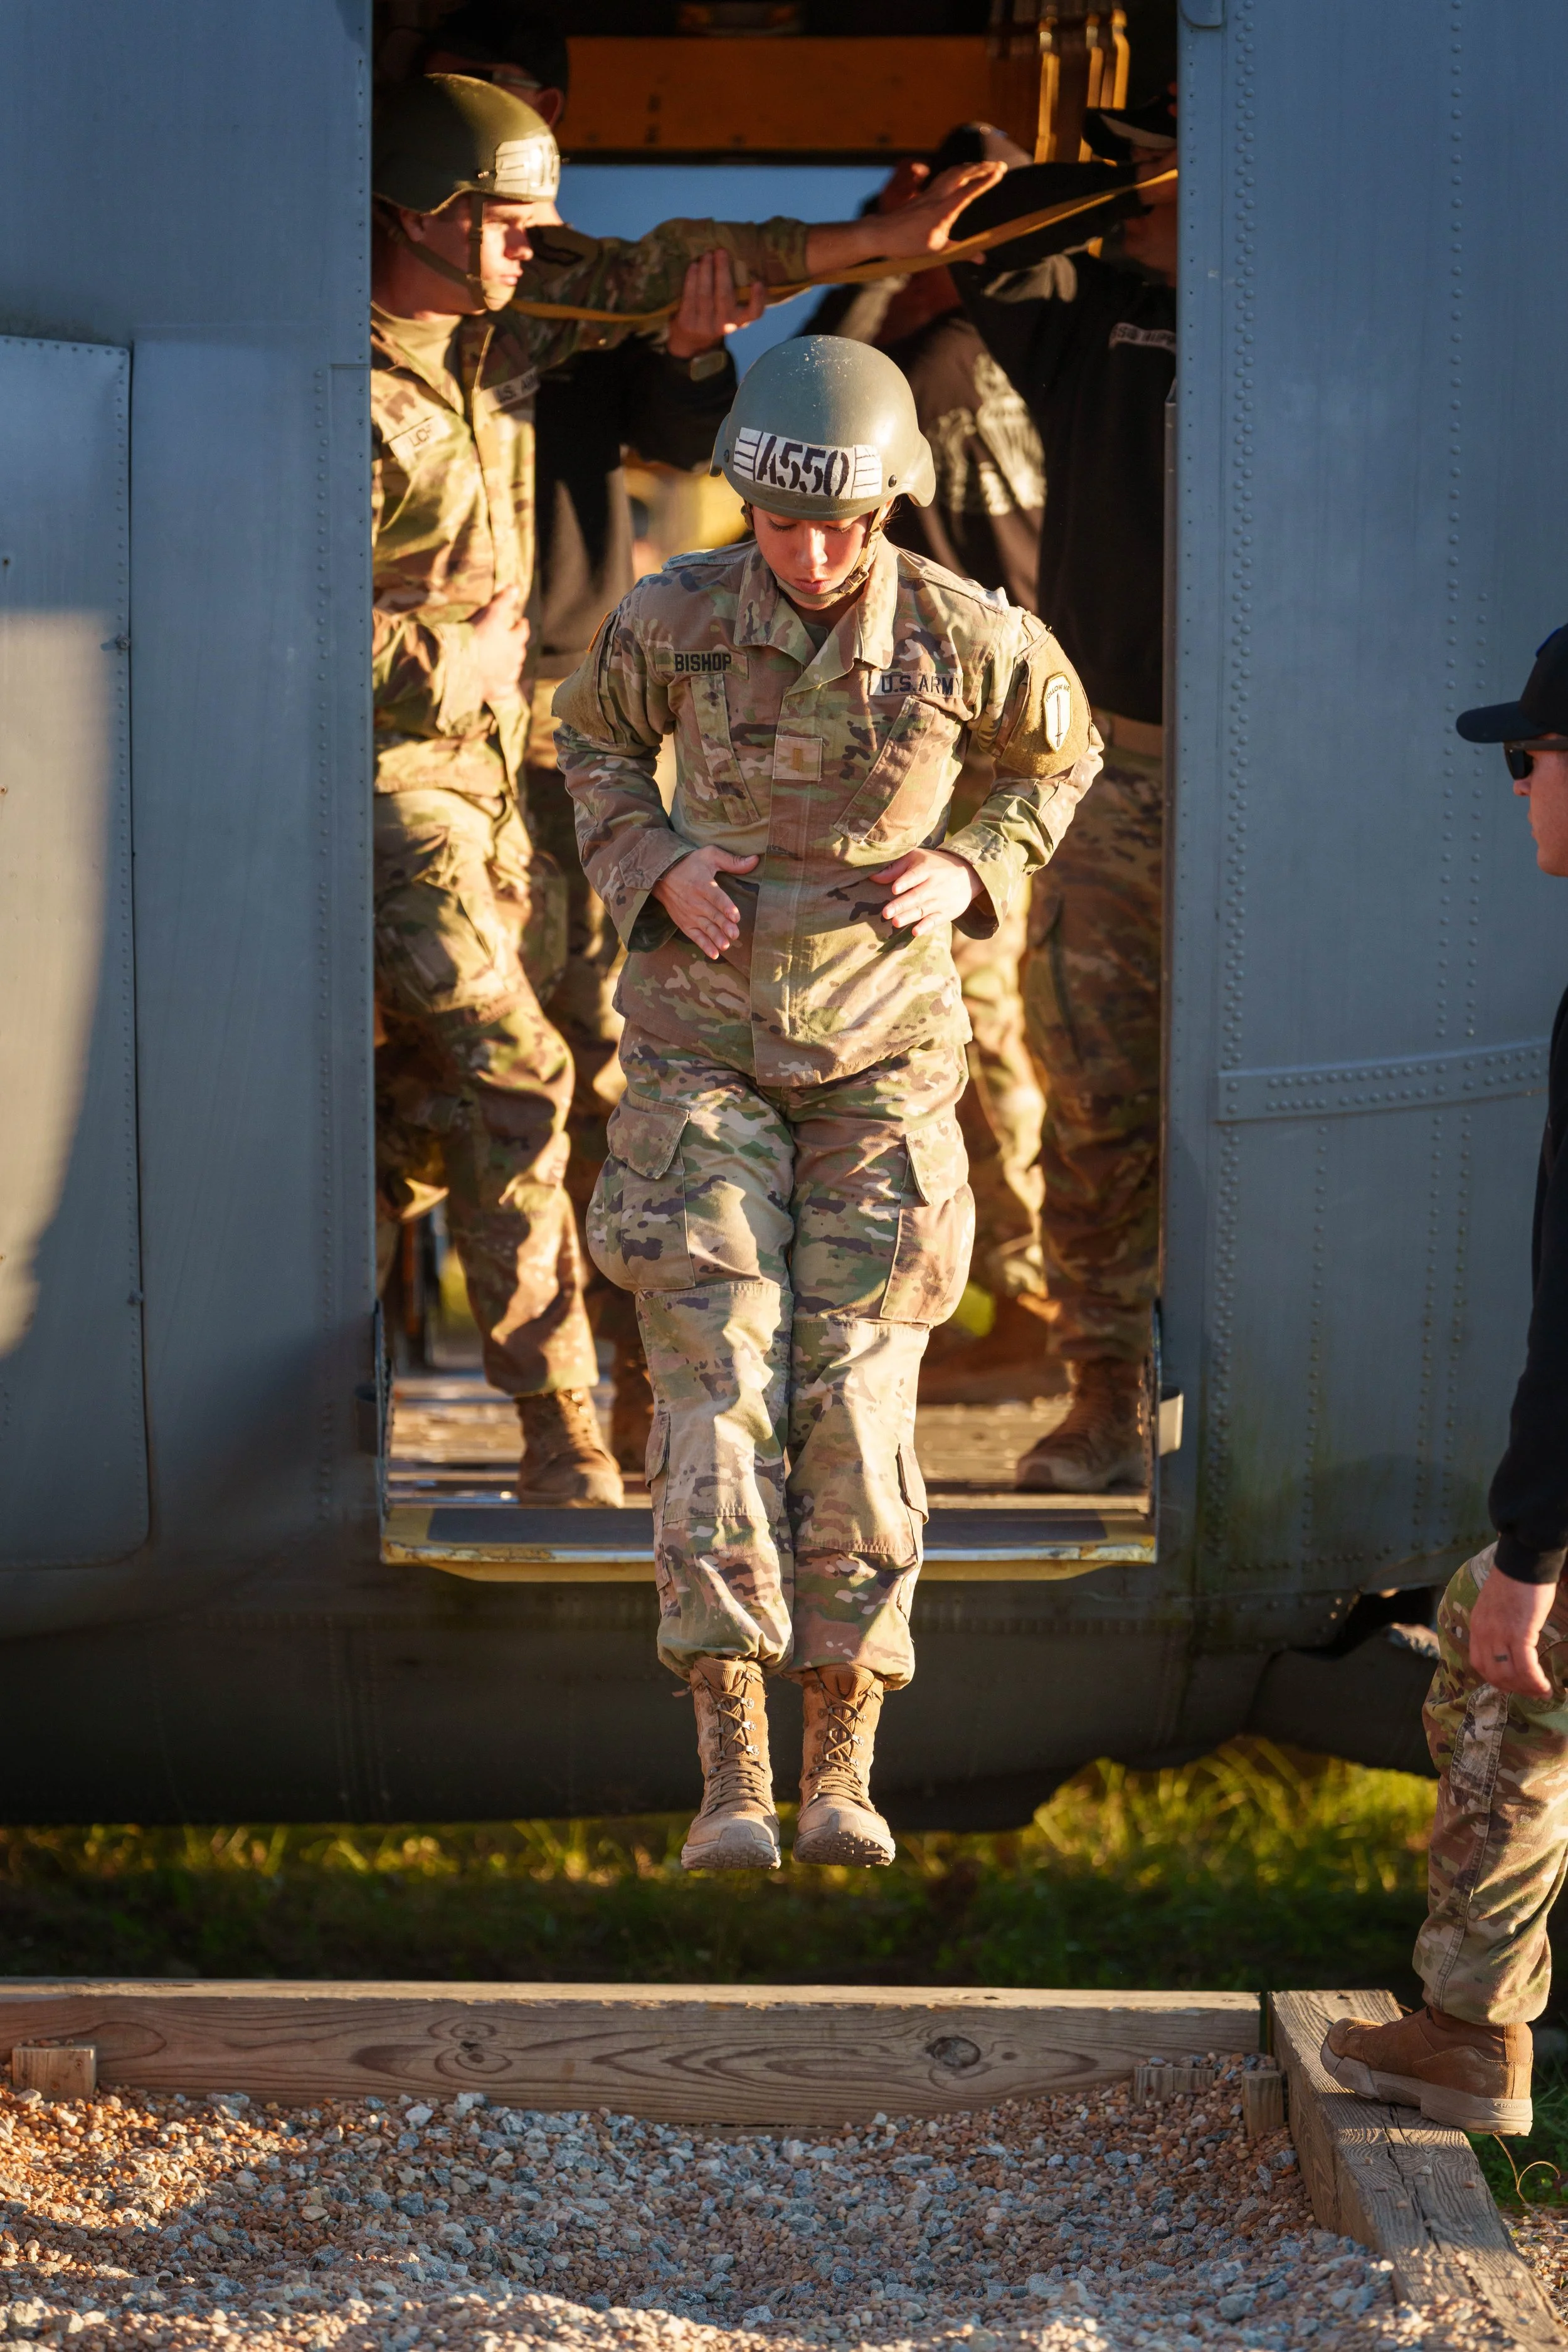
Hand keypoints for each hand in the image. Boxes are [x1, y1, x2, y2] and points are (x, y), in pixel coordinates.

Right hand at [471, 586, 528, 703]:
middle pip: (520, 653)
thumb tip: (516, 587)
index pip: (522, 632)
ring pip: (514, 671)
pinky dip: (505, 686)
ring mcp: (505, 677)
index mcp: (514, 642)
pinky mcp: (496, 691)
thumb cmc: (476, 636)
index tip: (521, 622)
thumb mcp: (490, 613)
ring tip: (507, 662)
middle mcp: (514, 661)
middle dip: (517, 646)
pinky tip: (504, 685)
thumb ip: (503, 600)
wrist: (461, 665)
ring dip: (512, 666)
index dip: (521, 626)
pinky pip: (505, 690)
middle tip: (514, 642)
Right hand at [652, 845, 758, 958]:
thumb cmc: (689, 863)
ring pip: (705, 927)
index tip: (735, 916)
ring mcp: (689, 914)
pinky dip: (704, 945)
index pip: (716, 897)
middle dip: (724, 926)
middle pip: (712, 915)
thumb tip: (754, 860)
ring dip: (715, 937)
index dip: (726, 907)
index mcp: (702, 884)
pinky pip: (694, 936)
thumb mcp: (709, 855)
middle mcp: (695, 901)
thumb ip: (732, 861)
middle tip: (735, 934)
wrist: (661, 874)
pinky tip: (714, 954)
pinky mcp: (684, 923)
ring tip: (725, 945)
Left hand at [666, 250, 765, 359]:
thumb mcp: (727, 312)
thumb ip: (733, 294)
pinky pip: (689, 298)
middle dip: (722, 271)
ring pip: (705, 295)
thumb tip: (731, 259)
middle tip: (721, 251)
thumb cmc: (712, 317)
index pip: (753, 314)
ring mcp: (704, 326)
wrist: (689, 342)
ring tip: (706, 255)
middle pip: (724, 297)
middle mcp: (724, 325)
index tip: (758, 283)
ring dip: (705, 272)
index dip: (757, 300)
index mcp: (738, 320)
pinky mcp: (687, 323)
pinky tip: (694, 266)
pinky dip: (691, 280)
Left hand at [867, 160, 1005, 259]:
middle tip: (1001, 166)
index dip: (986, 181)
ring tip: (986, 166)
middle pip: (963, 173)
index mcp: (943, 209)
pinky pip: (945, 176)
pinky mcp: (925, 193)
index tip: (1000, 173)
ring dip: (971, 167)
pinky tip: (962, 173)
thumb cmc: (907, 244)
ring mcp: (930, 192)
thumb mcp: (937, 252)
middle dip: (983, 168)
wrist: (881, 233)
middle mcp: (938, 196)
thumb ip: (962, 252)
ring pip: (954, 171)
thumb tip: (983, 259)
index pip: (969, 191)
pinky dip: (958, 171)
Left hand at [872, 847, 981, 936]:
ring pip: (924, 910)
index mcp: (927, 869)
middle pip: (917, 895)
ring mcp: (941, 900)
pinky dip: (926, 927)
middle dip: (901, 905)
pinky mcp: (947, 913)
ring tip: (895, 922)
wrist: (968, 874)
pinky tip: (915, 932)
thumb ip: (895, 868)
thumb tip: (873, 876)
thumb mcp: (917, 859)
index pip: (916, 875)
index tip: (894, 888)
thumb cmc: (934, 865)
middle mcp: (935, 885)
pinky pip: (935, 921)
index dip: (905, 882)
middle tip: (886, 912)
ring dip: (909, 917)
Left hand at [1469, 1568, 1557, 1698]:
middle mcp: (1484, 1633)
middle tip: (1531, 1693)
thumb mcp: (1496, 1606)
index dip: (1495, 1679)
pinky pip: (1525, 1667)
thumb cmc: (1515, 1581)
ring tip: (1542, 1692)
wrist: (1523, 1563)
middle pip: (1493, 1674)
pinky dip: (1535, 1681)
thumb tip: (1510, 1643)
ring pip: (1509, 1674)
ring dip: (1527, 1688)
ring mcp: (1500, 1634)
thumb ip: (1497, 1625)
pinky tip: (1545, 1686)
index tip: (1511, 1685)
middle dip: (1513, 1688)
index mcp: (1477, 1625)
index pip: (1479, 1663)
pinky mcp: (1519, 1633)